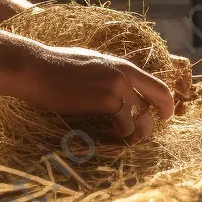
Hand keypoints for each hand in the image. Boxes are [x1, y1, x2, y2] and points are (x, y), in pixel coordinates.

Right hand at [16, 44, 174, 141]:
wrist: (36, 68)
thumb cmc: (57, 67)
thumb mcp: (92, 63)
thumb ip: (110, 75)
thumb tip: (121, 90)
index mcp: (123, 65)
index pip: (158, 85)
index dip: (165, 104)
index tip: (162, 116)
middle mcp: (125, 74)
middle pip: (159, 101)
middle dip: (157, 122)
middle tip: (146, 134)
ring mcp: (117, 87)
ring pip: (142, 118)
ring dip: (136, 133)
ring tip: (123, 138)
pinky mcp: (105, 101)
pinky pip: (124, 126)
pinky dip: (119, 135)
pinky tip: (108, 134)